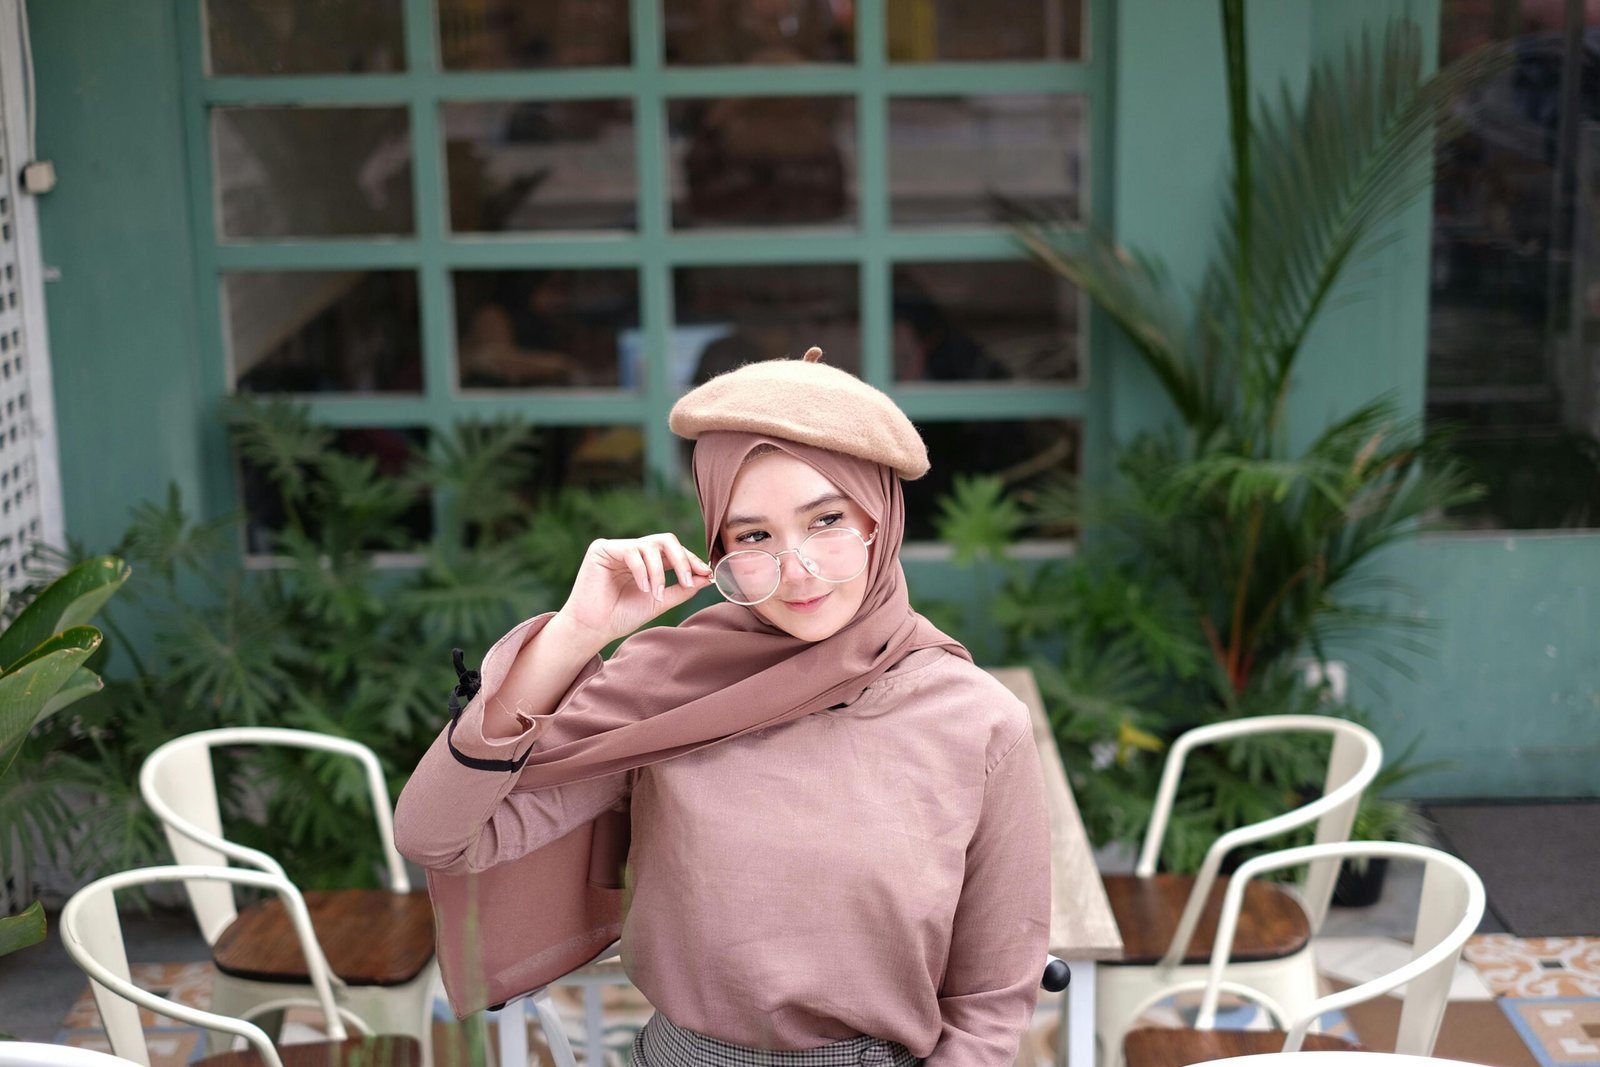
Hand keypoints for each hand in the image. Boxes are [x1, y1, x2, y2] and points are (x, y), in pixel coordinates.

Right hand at [556, 533, 714, 649]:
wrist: (594, 630)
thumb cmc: (622, 617)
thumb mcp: (659, 602)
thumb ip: (681, 589)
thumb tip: (706, 577)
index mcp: (646, 561)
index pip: (673, 552)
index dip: (691, 560)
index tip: (707, 574)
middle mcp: (633, 550)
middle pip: (666, 540)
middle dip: (682, 559)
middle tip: (688, 581)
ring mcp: (617, 547)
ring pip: (650, 546)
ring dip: (659, 572)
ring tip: (655, 594)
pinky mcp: (601, 549)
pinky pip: (631, 551)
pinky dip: (642, 570)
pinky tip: (643, 589)